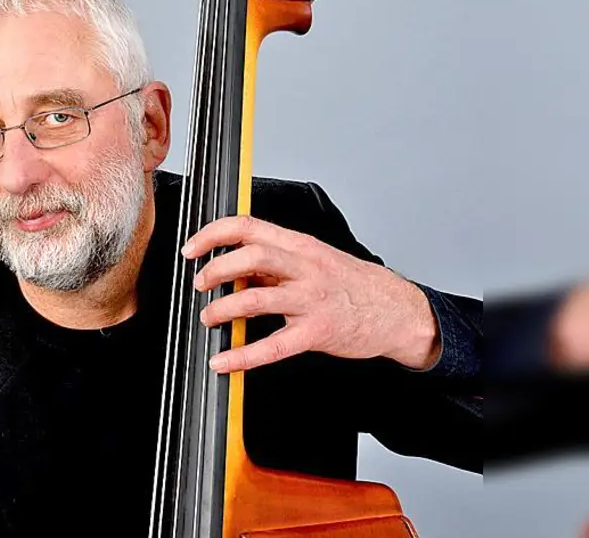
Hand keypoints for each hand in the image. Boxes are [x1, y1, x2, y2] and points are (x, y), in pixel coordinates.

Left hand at [182, 215, 438, 373]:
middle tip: (200, 284)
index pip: (248, 226)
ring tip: (209, 318)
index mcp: (300, 245)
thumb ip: (277, 262)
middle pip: (250, 256)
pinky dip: (243, 355)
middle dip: (216, 269)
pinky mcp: (318, 332)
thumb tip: (234, 270)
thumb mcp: (315, 260)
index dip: (213, 235)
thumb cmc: (352, 285)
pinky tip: (224, 362)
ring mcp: (312, 300)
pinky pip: (274, 346)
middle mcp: (305, 267)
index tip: (192, 248)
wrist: (396, 310)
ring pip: (256, 299)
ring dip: (223, 309)